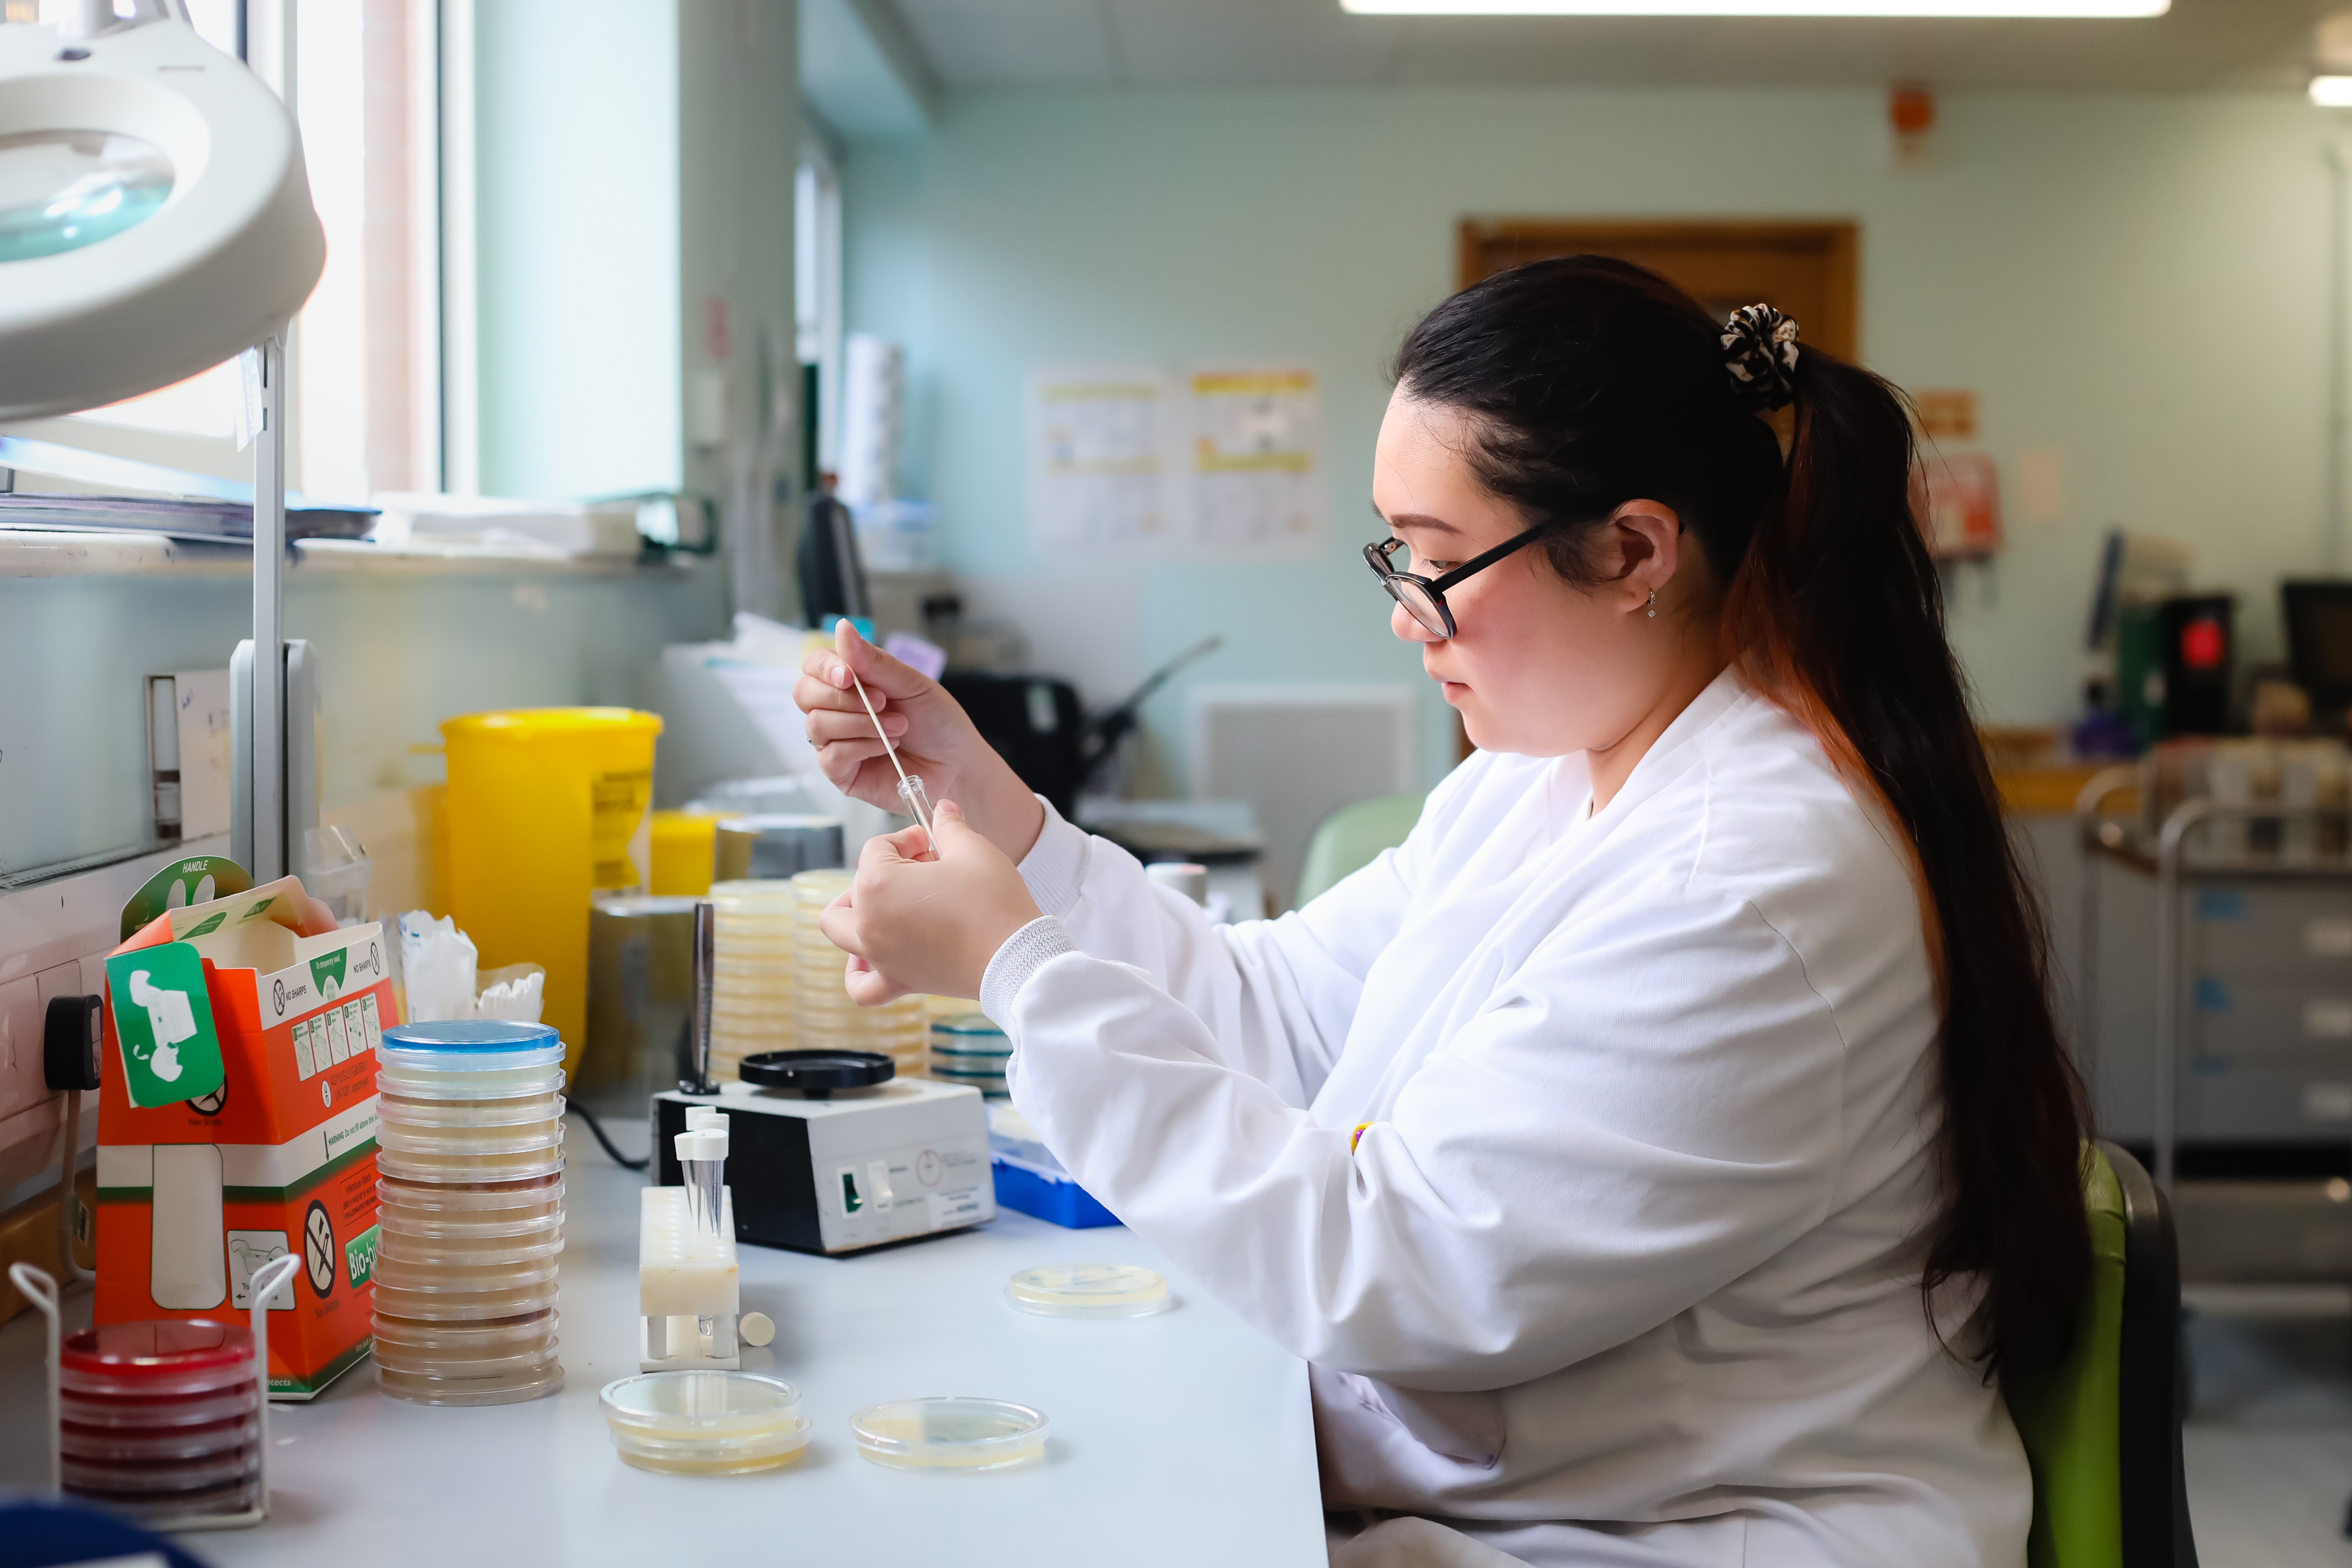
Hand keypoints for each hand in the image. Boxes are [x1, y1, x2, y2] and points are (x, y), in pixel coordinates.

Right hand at [793, 621, 1045, 861]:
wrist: (959, 766)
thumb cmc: (939, 724)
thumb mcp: (912, 684)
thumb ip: (874, 661)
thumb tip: (842, 628)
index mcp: (852, 682)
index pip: (814, 665)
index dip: (825, 668)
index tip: (848, 675)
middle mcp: (838, 710)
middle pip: (804, 693)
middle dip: (843, 697)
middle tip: (883, 702)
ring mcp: (836, 741)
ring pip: (817, 724)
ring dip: (861, 723)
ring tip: (898, 727)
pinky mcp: (841, 772)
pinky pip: (830, 755)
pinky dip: (861, 747)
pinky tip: (886, 747)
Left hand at [819, 800, 1044, 1004]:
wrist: (1015, 956)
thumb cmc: (993, 902)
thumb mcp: (973, 849)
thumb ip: (949, 825)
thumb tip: (943, 809)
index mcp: (879, 884)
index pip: (878, 848)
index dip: (908, 839)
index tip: (934, 843)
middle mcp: (869, 922)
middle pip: (858, 884)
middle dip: (887, 868)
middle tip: (925, 868)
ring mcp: (880, 955)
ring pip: (840, 930)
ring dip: (852, 912)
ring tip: (881, 904)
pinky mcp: (899, 980)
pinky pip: (861, 986)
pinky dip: (858, 972)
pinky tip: (869, 958)